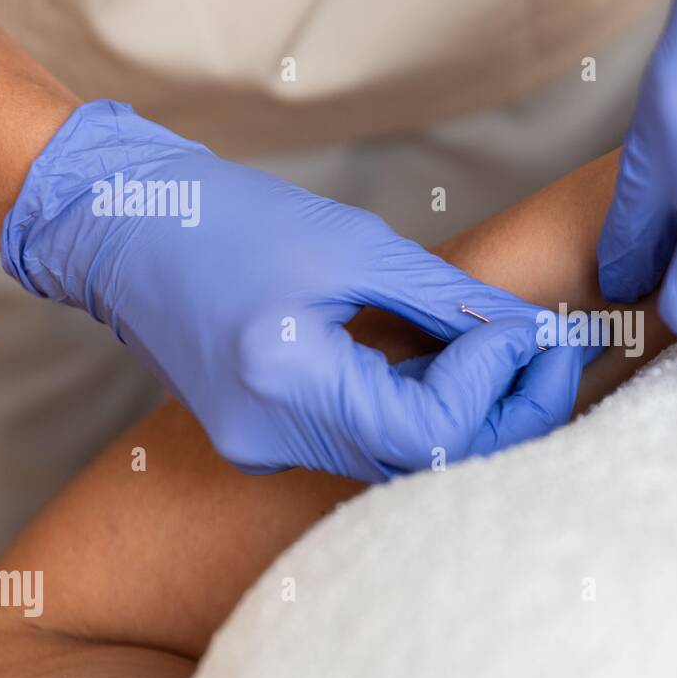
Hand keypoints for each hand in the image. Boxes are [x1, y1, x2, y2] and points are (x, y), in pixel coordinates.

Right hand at [1, 101, 583, 480]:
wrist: (123, 226)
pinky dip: (417, 407)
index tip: (532, 331)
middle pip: (423, 461)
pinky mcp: (264, 439)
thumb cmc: (230, 216)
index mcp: (285, 384)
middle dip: (504, 410)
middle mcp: (270, 439)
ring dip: (466, 410)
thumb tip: (530, 332)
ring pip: (398, 456)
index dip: (496, 385)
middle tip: (553, 354)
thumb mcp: (356, 245)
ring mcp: (263, 449)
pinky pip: (363, 441)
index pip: (430, 431)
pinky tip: (451, 364)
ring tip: (511, 352)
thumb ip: (450, 301)